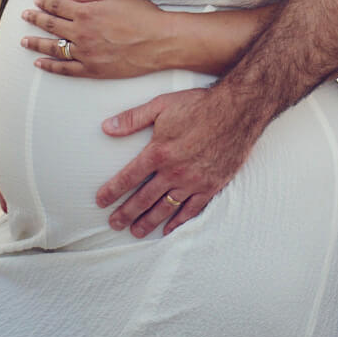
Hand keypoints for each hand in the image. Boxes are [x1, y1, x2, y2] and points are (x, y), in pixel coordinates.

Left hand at [20, 0, 172, 77]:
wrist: (159, 42)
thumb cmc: (141, 16)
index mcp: (86, 13)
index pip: (58, 6)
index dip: (45, 3)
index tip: (36, 0)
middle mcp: (81, 33)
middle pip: (51, 25)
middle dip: (35, 19)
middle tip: (25, 16)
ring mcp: (85, 53)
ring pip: (53, 48)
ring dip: (36, 43)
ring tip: (24, 41)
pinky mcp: (92, 70)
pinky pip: (65, 69)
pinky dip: (50, 66)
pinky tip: (39, 63)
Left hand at [97, 85, 263, 237]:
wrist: (237, 110)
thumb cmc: (198, 105)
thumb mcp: (161, 104)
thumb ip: (132, 118)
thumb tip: (106, 127)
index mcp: (158, 152)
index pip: (128, 177)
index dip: (112, 191)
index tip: (101, 201)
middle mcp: (173, 172)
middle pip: (144, 199)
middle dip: (126, 213)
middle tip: (114, 224)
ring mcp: (193, 182)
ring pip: (165, 208)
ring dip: (148, 221)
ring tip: (136, 232)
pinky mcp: (210, 186)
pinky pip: (191, 210)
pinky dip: (178, 222)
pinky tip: (168, 230)